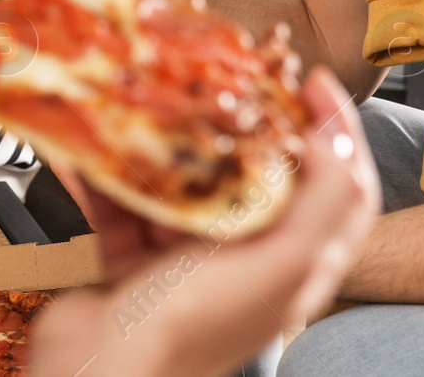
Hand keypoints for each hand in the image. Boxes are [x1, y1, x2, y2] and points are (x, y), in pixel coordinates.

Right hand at [29, 68, 379, 376]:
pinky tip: (85, 141)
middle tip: (226, 76)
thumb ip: (324, 202)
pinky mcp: (127, 254)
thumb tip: (331, 137)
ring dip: (161, 137)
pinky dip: (100, 169)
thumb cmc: (193, 325)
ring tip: (149, 98)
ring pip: (180, 179)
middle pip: (255, 173)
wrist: (101, 369)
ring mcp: (182, 256)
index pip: (338, 190)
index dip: (336, 131)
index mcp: (291, 265)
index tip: (313, 81)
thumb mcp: (281, 264)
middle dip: (239, 119)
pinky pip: (117, 198)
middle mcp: (241, 258)